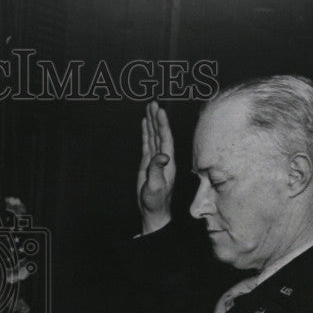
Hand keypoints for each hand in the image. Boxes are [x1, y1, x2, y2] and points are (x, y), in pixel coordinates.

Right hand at [137, 101, 175, 234]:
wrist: (153, 210)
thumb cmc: (156, 200)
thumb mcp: (156, 185)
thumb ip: (157, 169)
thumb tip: (162, 155)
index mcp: (167, 161)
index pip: (165, 138)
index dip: (162, 124)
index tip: (159, 111)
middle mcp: (163, 157)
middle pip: (160, 133)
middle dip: (157, 118)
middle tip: (153, 103)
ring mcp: (155, 159)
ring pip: (153, 136)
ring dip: (151, 122)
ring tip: (149, 107)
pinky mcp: (148, 163)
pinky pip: (147, 143)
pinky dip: (146, 132)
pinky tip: (145, 123)